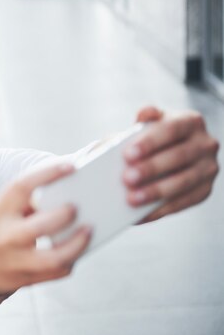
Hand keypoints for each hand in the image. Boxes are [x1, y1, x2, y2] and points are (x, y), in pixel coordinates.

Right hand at [0, 163, 90, 291]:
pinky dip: (70, 261)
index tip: (71, 166)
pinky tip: (75, 250)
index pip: (22, 187)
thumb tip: (66, 192)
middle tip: (76, 206)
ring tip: (88, 230)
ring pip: (54, 258)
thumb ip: (26, 202)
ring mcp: (15, 262)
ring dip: (77, 244)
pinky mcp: (24, 280)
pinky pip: (56, 273)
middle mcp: (5, 237)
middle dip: (64, 216)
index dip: (48, 174)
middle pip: (40, 227)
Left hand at [123, 106, 219, 222]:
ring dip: (156, 192)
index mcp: (190, 121)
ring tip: (131, 199)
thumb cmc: (150, 140)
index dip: (150, 142)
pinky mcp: (204, 190)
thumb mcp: (146, 127)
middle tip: (126, 178)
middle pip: (178, 156)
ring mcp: (208, 168)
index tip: (128, 154)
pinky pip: (183, 203)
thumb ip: (139, 123)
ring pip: (183, 182)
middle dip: (151, 168)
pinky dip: (159, 210)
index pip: (172, 129)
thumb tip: (137, 119)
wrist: (164, 155)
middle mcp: (205, 144)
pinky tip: (139, 215)